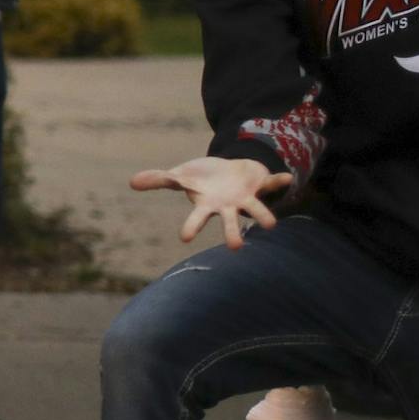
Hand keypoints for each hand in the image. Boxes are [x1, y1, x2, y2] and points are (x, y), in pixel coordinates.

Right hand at [129, 156, 292, 250]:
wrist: (228, 172)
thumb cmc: (201, 179)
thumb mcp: (179, 176)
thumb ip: (158, 179)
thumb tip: (131, 182)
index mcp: (207, 206)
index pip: (197, 219)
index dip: (191, 227)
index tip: (184, 238)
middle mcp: (228, 207)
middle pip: (230, 223)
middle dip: (232, 234)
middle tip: (235, 247)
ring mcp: (246, 198)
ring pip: (256, 210)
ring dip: (263, 216)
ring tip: (271, 225)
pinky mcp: (260, 186)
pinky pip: (271, 184)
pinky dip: (279, 182)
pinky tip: (287, 178)